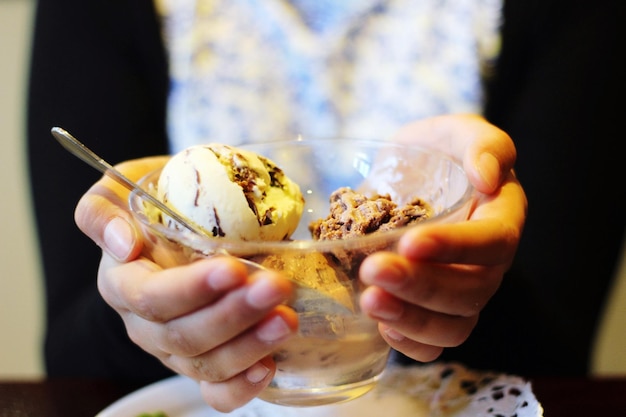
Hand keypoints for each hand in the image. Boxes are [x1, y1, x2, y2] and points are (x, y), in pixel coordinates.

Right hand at [75, 157, 297, 411]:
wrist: (172, 220)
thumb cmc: (152, 203)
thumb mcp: (117, 194)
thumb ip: (101, 212)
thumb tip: (123, 243)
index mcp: (122, 284)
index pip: (151, 297)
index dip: (192, 289)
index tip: (234, 269)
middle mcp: (144, 325)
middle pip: (184, 335)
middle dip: (233, 314)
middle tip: (276, 288)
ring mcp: (173, 350)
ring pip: (205, 364)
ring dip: (249, 346)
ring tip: (286, 320)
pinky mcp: (200, 364)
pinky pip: (215, 391)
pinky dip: (241, 387)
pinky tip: (269, 368)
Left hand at [358, 114, 526, 360]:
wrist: (406, 173)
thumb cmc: (437, 150)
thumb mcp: (457, 132)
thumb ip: (483, 144)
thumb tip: (487, 177)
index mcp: (502, 217)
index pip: (494, 242)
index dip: (455, 248)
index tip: (409, 242)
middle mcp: (486, 262)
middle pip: (471, 291)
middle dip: (421, 286)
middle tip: (373, 270)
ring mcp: (460, 290)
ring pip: (453, 324)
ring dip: (411, 320)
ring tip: (368, 301)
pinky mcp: (432, 307)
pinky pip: (433, 343)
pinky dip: (410, 343)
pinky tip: (380, 326)